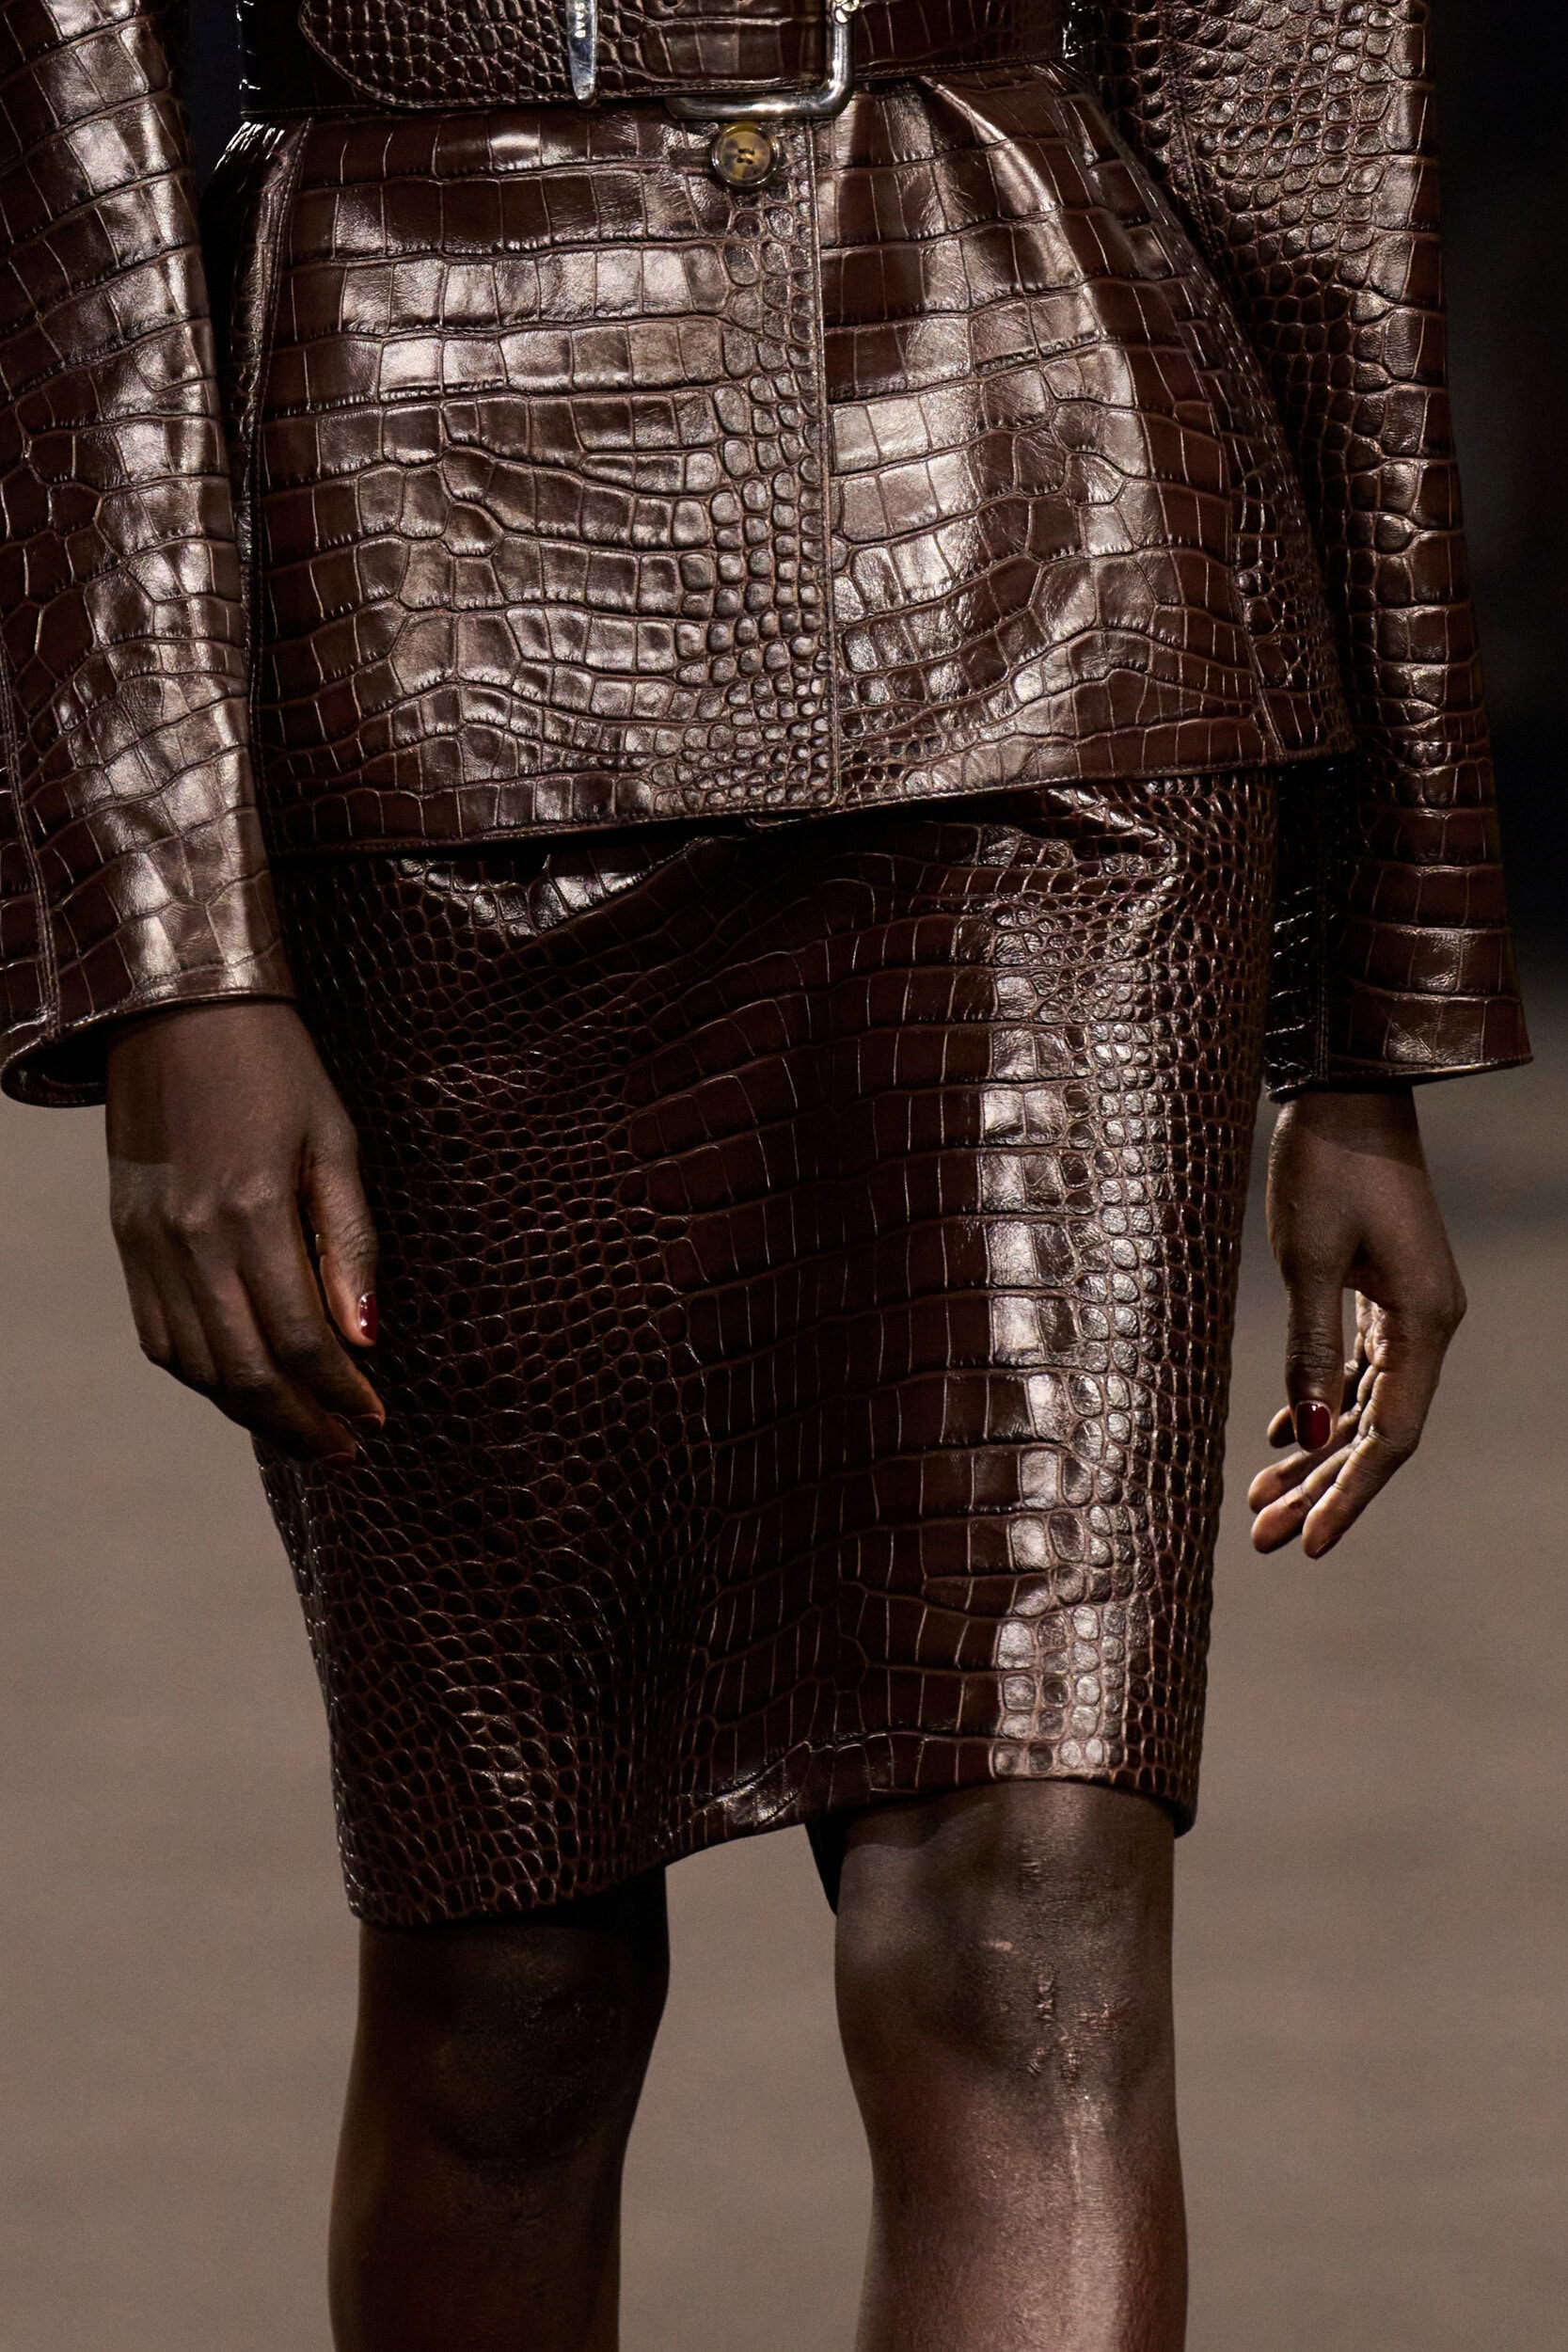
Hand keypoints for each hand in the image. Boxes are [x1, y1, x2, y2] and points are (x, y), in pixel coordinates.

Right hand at [106, 1001, 382, 1462]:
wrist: (175, 1011)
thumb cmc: (276, 1067)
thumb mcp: (336, 1139)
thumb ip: (351, 1241)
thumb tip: (368, 1337)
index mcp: (249, 1210)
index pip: (297, 1338)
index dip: (338, 1390)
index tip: (376, 1417)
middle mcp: (189, 1238)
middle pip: (243, 1370)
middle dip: (300, 1424)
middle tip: (346, 1450)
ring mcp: (148, 1244)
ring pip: (196, 1366)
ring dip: (252, 1413)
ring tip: (304, 1433)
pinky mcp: (127, 1240)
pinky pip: (158, 1337)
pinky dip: (203, 1377)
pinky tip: (244, 1388)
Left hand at [1249, 1089, 1464, 1557]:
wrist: (1345, 1093)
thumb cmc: (1326, 1167)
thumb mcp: (1309, 1262)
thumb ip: (1310, 1351)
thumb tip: (1313, 1437)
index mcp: (1425, 1321)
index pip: (1391, 1435)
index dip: (1350, 1494)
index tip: (1306, 1544)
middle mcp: (1427, 1322)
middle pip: (1376, 1429)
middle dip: (1320, 1487)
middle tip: (1261, 1538)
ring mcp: (1406, 1307)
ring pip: (1363, 1401)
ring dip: (1315, 1451)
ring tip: (1260, 1501)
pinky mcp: (1380, 1290)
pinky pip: (1356, 1366)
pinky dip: (1322, 1401)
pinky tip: (1286, 1432)